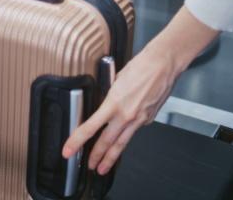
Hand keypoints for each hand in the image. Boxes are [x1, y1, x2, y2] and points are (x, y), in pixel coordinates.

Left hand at [62, 7, 218, 173]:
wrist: (164, 64)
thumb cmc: (141, 66)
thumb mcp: (116, 79)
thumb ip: (109, 95)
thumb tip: (104, 102)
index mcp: (114, 104)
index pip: (90, 128)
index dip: (77, 141)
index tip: (69, 150)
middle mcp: (126, 115)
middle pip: (107, 142)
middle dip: (96, 156)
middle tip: (89, 166)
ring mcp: (139, 120)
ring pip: (121, 144)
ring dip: (111, 157)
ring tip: (103, 167)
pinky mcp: (149, 119)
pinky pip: (134, 131)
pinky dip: (126, 137)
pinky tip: (121, 140)